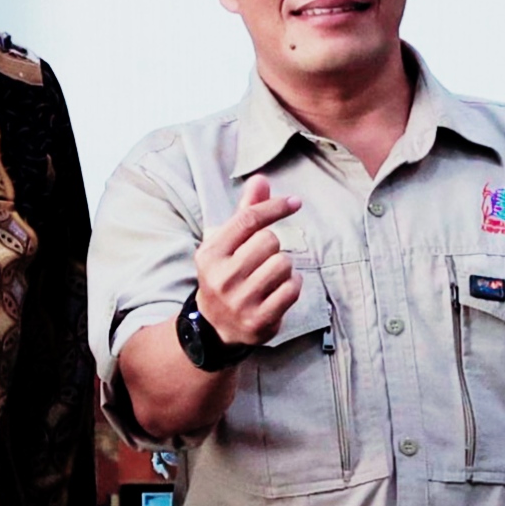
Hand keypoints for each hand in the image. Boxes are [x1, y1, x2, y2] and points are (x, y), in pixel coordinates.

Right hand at [193, 174, 302, 349]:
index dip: (275, 207)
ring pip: (284, 263)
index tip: (294, 203)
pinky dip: (292, 284)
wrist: (215, 326)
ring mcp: (240, 301)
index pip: (248, 219)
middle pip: (269, 241)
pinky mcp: (258, 320)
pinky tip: (280, 289)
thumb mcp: (227, 244)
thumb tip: (260, 179)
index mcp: (210, 254)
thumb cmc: (226, 275)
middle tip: (262, 259)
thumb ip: (245, 212)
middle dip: (273, 246)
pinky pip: (292, 288)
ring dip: (284, 267)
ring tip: (269, 276)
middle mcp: (222, 277)